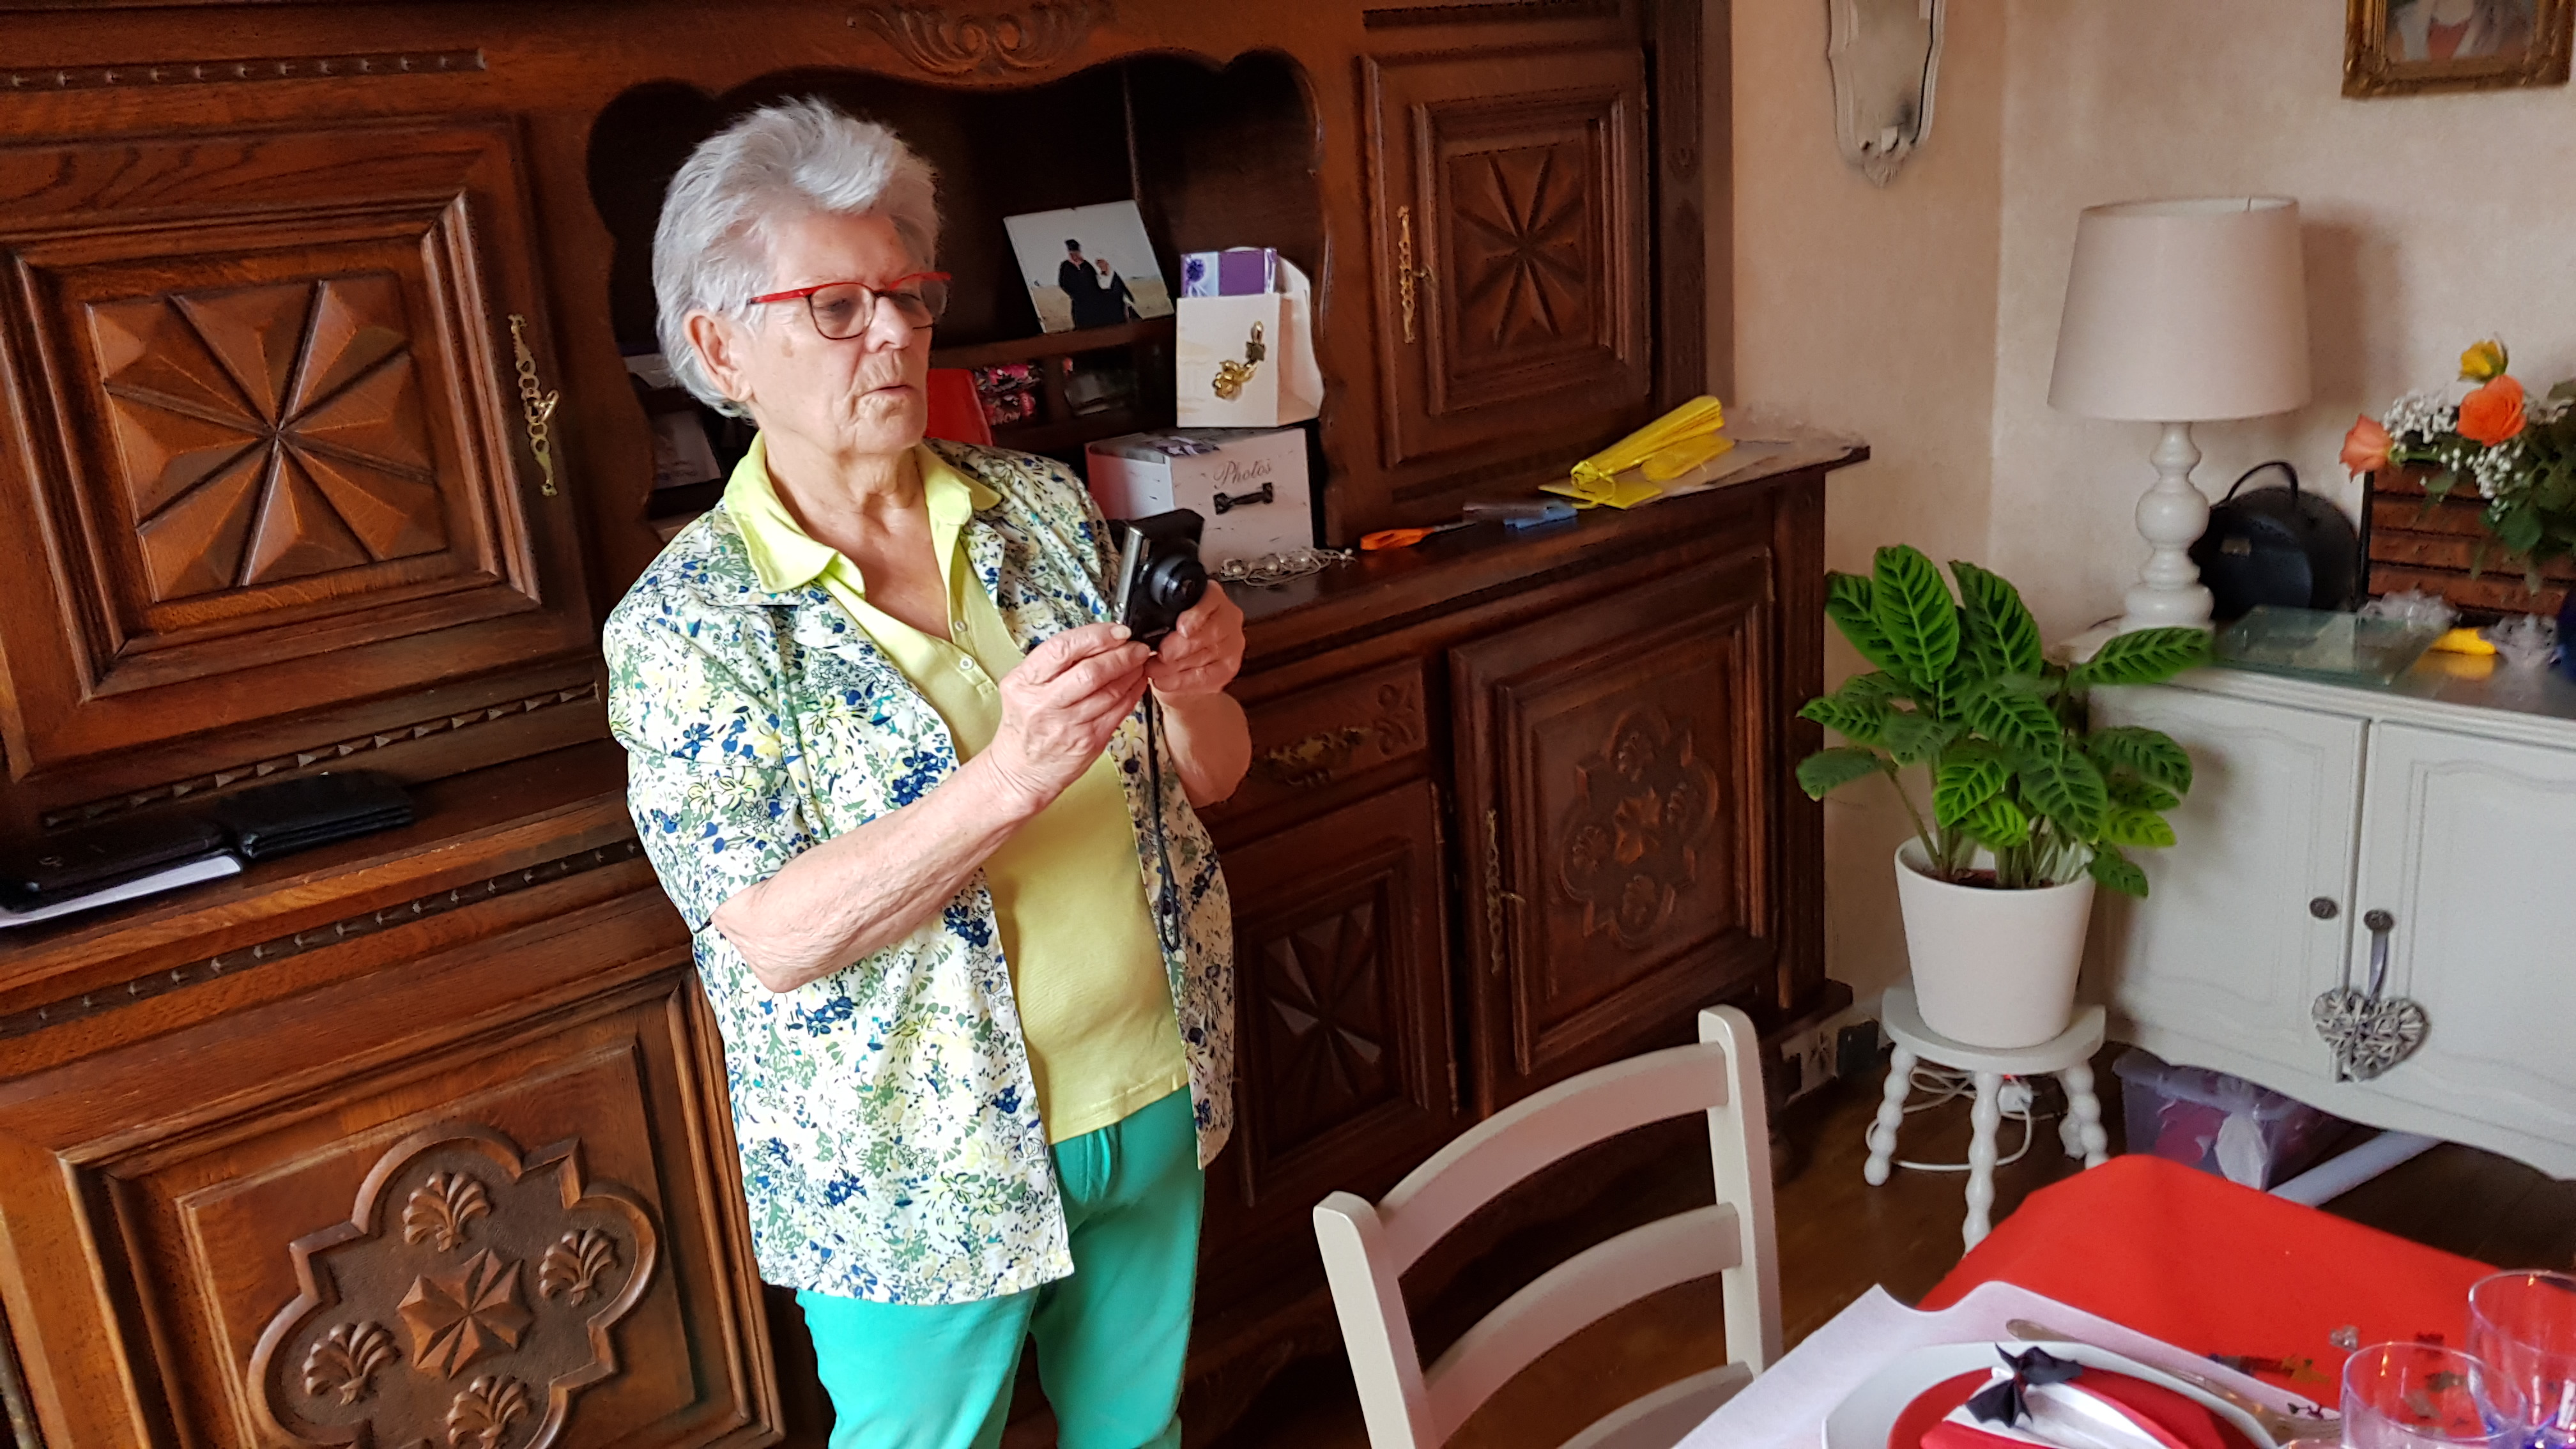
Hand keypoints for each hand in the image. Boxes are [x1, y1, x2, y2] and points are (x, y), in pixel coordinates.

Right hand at [986, 623, 1149, 814]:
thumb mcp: (1022, 689)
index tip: (1116, 630)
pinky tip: (1137, 682)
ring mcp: (1067, 725)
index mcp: (1023, 683)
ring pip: (1110, 691)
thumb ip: (1052, 666)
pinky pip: (1119, 711)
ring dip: (1132, 671)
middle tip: (1136, 645)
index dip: (1095, 636)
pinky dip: (1133, 692)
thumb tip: (1094, 639)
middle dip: (1121, 653)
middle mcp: (1044, 704)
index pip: (1062, 648)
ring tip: (1140, 660)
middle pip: (1091, 671)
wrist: (1019, 772)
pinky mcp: (1088, 742)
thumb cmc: (1024, 728)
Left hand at [1147, 583, 1244, 698]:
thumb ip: (1162, 620)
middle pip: (1210, 631)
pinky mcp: (1228, 668)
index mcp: (1212, 597)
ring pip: (1206, 655)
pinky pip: (1206, 676)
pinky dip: (1181, 680)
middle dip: (1180, 645)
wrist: (1182, 670)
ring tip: (1153, 669)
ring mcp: (1232, 644)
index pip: (1211, 599)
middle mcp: (1228, 618)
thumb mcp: (1165, 622)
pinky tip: (1164, 680)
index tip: (1181, 628)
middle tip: (1159, 654)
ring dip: (1175, 665)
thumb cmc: (1173, 640)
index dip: (1196, 614)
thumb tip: (1144, 631)